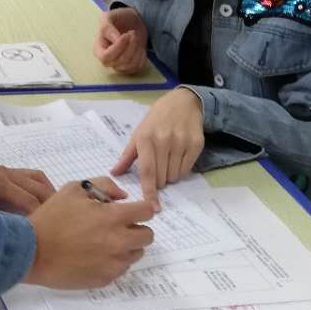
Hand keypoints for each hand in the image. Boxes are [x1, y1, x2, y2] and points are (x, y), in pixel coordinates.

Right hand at [25, 178, 154, 289]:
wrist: (31, 251)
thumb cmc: (51, 218)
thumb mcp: (73, 190)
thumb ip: (103, 186)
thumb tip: (122, 196)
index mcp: (114, 217)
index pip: (147, 211)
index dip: (141, 209)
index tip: (132, 211)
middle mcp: (119, 241)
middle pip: (147, 236)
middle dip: (136, 229)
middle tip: (118, 228)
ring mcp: (113, 263)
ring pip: (135, 254)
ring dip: (126, 247)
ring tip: (103, 243)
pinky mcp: (105, 279)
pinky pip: (120, 269)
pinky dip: (112, 262)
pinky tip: (93, 257)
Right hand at [94, 7, 148, 74]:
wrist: (131, 21)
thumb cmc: (118, 19)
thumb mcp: (109, 17)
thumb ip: (107, 27)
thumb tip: (115, 39)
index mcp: (99, 49)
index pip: (106, 57)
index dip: (118, 48)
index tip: (126, 35)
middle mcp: (108, 60)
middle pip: (120, 62)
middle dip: (130, 46)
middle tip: (132, 33)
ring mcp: (119, 65)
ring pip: (130, 65)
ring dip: (137, 49)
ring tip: (135, 37)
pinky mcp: (131, 66)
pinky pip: (138, 66)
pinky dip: (142, 55)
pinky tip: (139, 46)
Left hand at [112, 88, 204, 206]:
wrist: (183, 102)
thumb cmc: (156, 120)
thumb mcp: (139, 133)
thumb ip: (127, 156)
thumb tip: (114, 173)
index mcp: (146, 139)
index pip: (147, 171)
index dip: (149, 191)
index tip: (151, 206)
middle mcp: (164, 140)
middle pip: (161, 177)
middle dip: (158, 180)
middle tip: (157, 168)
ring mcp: (182, 142)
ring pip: (174, 176)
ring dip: (169, 175)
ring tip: (168, 159)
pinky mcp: (196, 144)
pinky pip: (187, 170)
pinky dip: (181, 170)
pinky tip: (178, 157)